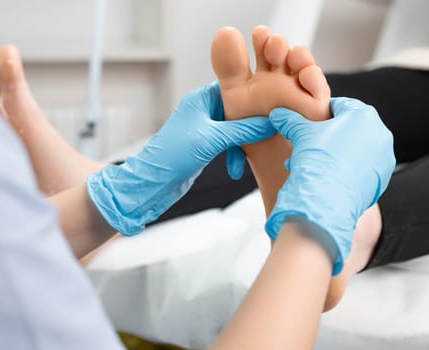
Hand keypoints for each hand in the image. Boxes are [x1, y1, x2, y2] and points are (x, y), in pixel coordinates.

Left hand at [87, 81, 274, 234]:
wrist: (153, 182)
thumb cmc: (174, 155)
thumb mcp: (212, 139)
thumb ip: (243, 129)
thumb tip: (272, 121)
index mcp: (202, 98)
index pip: (237, 88)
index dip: (256, 98)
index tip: (274, 109)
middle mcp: (204, 108)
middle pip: (239, 109)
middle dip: (252, 126)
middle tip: (268, 136)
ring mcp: (206, 127)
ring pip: (236, 129)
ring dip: (243, 145)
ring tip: (246, 161)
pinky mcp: (207, 144)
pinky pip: (230, 143)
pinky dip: (235, 154)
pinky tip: (236, 169)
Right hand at [265, 97, 394, 274]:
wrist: (327, 199)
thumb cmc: (318, 160)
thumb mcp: (300, 133)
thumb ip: (290, 120)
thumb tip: (277, 114)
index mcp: (363, 114)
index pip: (337, 106)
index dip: (317, 116)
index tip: (305, 127)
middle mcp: (380, 133)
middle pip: (347, 129)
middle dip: (325, 138)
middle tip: (307, 149)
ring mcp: (384, 157)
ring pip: (353, 150)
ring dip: (333, 155)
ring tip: (313, 167)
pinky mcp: (382, 179)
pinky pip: (360, 169)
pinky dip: (345, 170)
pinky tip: (328, 179)